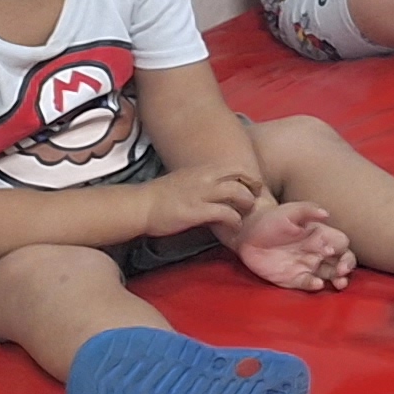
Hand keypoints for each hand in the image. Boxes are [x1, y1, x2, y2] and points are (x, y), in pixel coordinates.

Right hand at [140, 165, 262, 239]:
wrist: (139, 206)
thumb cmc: (161, 195)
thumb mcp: (186, 179)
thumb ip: (204, 180)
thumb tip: (221, 187)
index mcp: (202, 169)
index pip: (237, 167)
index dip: (250, 177)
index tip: (253, 188)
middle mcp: (204, 178)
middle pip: (242, 177)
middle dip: (253, 189)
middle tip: (254, 202)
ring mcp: (200, 194)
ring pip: (238, 193)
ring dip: (247, 204)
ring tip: (245, 214)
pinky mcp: (195, 211)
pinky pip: (225, 213)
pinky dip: (235, 220)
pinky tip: (234, 227)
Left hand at [232, 195, 354, 290]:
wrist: (247, 234)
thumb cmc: (271, 219)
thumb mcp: (289, 211)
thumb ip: (308, 210)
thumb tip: (326, 214)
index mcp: (321, 235)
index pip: (341, 244)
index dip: (343, 250)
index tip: (335, 253)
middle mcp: (317, 252)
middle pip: (341, 262)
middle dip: (346, 268)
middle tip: (342, 273)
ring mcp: (306, 266)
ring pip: (329, 275)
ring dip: (338, 280)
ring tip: (339, 284)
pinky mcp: (293, 278)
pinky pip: (308, 283)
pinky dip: (315, 285)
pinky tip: (316, 284)